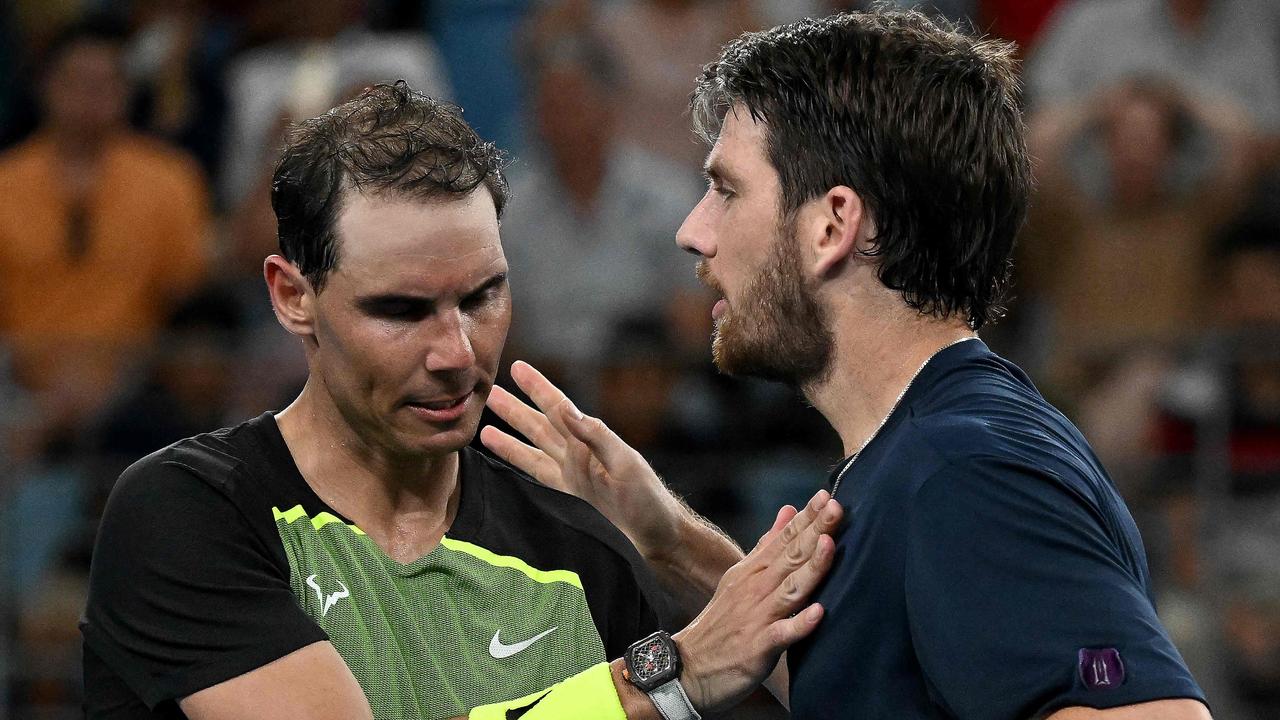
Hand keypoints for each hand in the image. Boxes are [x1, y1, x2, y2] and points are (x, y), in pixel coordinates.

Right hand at [480, 361, 688, 559]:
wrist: (657, 543)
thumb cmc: (649, 502)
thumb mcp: (626, 463)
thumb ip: (596, 436)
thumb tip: (566, 408)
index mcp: (592, 443)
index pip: (559, 409)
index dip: (538, 388)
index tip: (517, 368)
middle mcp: (577, 459)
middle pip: (539, 428)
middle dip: (515, 410)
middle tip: (489, 392)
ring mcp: (570, 482)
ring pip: (532, 454)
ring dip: (509, 441)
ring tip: (483, 429)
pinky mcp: (566, 505)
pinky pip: (535, 483)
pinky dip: (517, 475)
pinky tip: (500, 472)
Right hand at [674, 490, 841, 713]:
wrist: (687, 668)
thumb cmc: (721, 624)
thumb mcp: (739, 577)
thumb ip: (766, 545)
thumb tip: (788, 511)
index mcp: (752, 572)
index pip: (784, 539)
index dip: (807, 518)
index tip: (828, 496)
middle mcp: (755, 589)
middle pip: (790, 556)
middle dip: (815, 531)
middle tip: (837, 507)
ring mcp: (757, 617)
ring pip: (790, 589)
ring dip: (811, 567)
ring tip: (830, 545)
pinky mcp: (757, 648)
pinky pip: (782, 634)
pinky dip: (800, 623)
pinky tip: (819, 612)